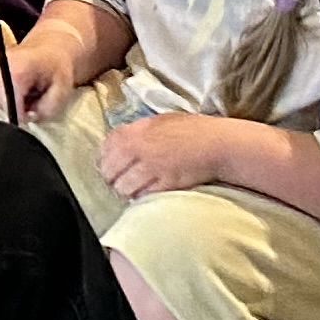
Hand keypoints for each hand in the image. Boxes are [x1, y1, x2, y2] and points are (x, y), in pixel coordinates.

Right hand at [1, 29, 86, 122]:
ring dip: (12, 104)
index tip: (34, 114)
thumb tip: (28, 117)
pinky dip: (7, 98)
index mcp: (15, 68)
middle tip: (35, 102)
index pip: (8, 103)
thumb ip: (47, 109)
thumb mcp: (62, 91)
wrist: (50, 46)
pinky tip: (20, 90)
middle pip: (0, 103)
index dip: (21, 115)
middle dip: (17, 109)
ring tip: (28, 94)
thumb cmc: (58, 67)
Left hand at [97, 112, 247, 199]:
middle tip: (122, 183)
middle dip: (113, 179)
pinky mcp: (163, 183)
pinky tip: (150, 193)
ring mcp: (149, 166)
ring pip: (123, 188)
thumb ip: (134, 133)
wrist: (216, 143)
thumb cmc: (188, 130)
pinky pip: (143, 195)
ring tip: (135, 191)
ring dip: (127, 192)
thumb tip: (116, 145)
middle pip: (108, 172)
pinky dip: (143, 197)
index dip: (106, 161)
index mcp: (132, 131)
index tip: (112, 167)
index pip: (103, 150)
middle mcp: (136, 148)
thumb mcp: (156, 122)